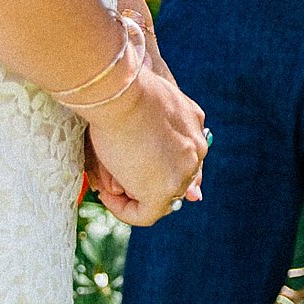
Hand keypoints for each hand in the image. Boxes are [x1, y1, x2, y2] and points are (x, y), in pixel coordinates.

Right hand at [77, 53, 206, 227]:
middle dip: (146, 182)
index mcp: (195, 123)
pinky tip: (106, 196)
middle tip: (119, 181)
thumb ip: (153, 119)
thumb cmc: (124, 90)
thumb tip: (140, 134)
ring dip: (134, 194)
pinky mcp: (164, 191)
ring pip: (161, 196)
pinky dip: (125, 210)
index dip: (161, 167)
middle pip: (176, 178)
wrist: (122, 94)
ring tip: (108, 186)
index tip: (135, 173)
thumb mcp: (147, 98)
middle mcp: (197, 149)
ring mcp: (184, 172)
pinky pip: (146, 214)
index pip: (186, 156)